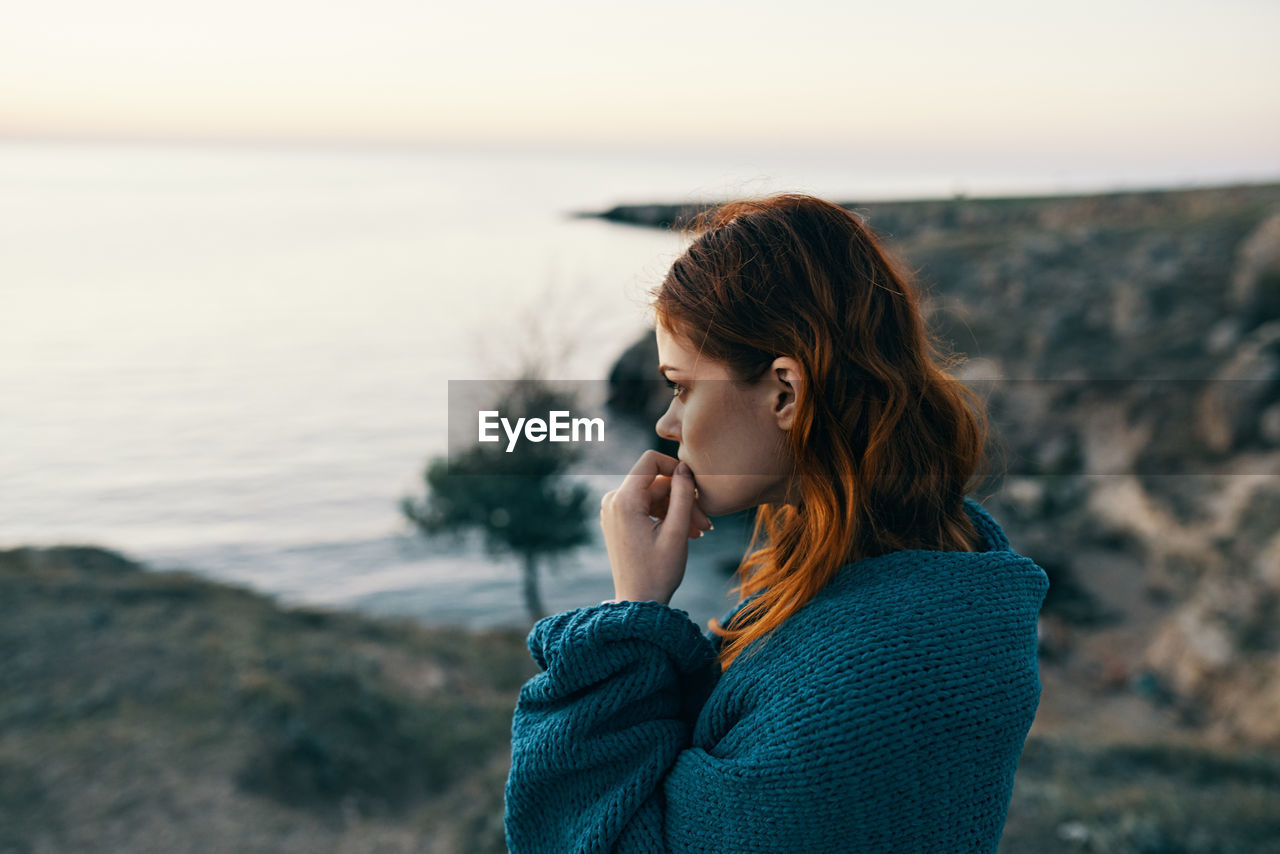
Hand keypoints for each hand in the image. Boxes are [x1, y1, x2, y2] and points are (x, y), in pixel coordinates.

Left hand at [600, 450, 712, 604]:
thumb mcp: (677, 531)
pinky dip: (666, 516)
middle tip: (707, 524)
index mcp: (623, 500)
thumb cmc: (658, 571)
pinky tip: (686, 533)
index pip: (650, 460)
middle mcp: (613, 500)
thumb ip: (682, 494)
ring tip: (700, 532)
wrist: (638, 602)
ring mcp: (614, 511)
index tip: (695, 486)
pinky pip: (646, 507)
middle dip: (682, 499)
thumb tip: (684, 467)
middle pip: (655, 483)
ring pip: (654, 496)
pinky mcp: (619, 520)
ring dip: (678, 510)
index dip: (675, 467)